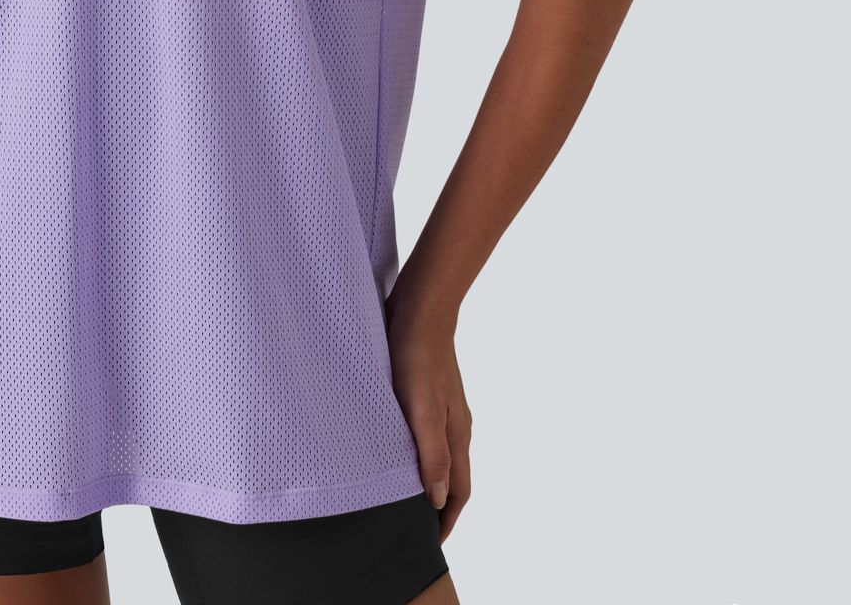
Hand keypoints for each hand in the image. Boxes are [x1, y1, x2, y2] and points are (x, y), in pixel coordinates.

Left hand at [383, 294, 471, 543]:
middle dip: (438, 507)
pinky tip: (392, 448)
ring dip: (425, 479)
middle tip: (413, 529)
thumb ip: (432, 453)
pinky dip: (415, 452)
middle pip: (451, 477)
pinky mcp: (425, 391)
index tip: (432, 545)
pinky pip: (424, 433)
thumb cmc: (417, 356)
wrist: (420, 307)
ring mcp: (441, 407)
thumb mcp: (422, 408)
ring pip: (438, 454)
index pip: (458, 491)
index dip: (447, 521)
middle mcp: (454, 424)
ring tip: (400, 496)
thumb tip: (439, 501)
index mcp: (457, 434)